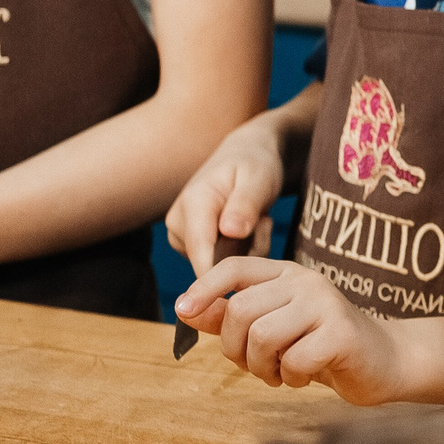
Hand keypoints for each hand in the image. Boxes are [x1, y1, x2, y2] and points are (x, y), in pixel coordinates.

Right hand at [164, 111, 284, 272]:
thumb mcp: (259, 178)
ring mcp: (181, 235)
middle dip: (244, 255)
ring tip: (259, 221)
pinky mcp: (189, 244)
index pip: (200, 252)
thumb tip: (230, 231)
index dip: (220, 276)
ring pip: (216, 267)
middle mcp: (178, 222)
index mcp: (193, 203)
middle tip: (265, 223)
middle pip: (211, 264)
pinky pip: (217, 263)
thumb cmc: (255, 164)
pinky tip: (249, 230)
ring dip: (245, 252)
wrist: (245, 156)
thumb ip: (246, 204)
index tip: (243, 287)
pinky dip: (239, 252)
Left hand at [175, 257, 404, 402]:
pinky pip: (293, 360)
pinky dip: (291, 378)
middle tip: (255, 365)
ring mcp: (326, 304)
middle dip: (236, 349)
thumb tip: (186, 308)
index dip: (204, 287)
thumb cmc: (321, 346)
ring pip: (262, 336)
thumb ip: (231, 318)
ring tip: (280, 372)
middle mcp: (306, 282)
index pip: (235, 267)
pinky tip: (306, 375)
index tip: (182, 310)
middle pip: (241, 309)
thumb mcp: (272, 330)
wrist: (384, 361)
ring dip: (262, 368)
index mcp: (286, 274)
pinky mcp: (341, 333)